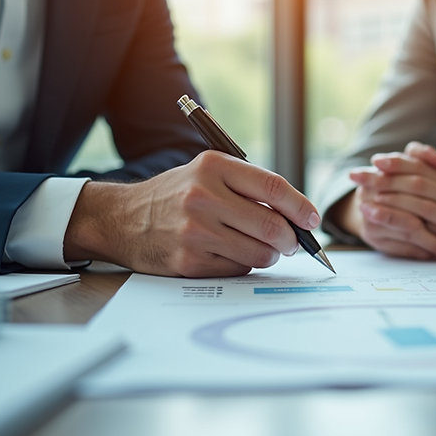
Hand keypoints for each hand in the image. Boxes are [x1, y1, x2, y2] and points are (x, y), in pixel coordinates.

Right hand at [63, 150, 321, 277]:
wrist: (123, 219)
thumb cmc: (175, 195)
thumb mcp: (207, 173)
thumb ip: (248, 187)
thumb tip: (296, 215)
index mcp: (213, 167)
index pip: (273, 187)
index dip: (301, 207)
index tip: (312, 220)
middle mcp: (203, 196)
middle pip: (272, 225)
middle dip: (290, 239)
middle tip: (292, 243)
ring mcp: (195, 231)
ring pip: (259, 252)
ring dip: (270, 255)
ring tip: (262, 248)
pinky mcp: (189, 261)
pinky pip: (238, 268)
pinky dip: (244, 264)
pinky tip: (231, 254)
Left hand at [334, 142, 435, 259]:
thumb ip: (435, 172)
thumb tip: (409, 159)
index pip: (416, 161)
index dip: (394, 161)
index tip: (372, 161)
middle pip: (411, 175)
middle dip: (381, 176)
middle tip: (355, 177)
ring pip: (418, 192)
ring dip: (388, 194)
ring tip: (363, 197)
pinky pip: (429, 218)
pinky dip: (407, 217)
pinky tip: (390, 220)